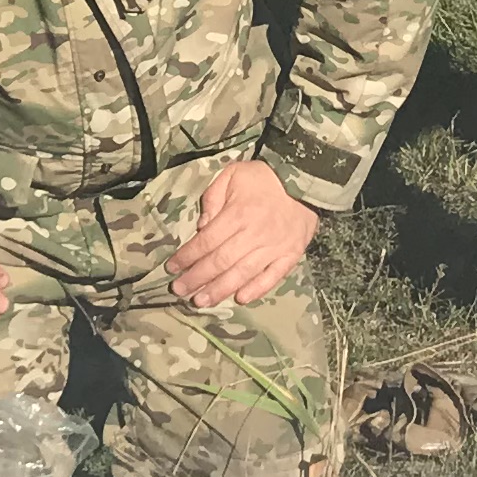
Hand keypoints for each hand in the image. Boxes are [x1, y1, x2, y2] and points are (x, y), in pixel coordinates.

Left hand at [167, 157, 317, 310]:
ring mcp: (274, 247)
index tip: (172, 267)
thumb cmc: (264, 178)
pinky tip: (240, 299)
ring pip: (243, 273)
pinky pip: (272, 277)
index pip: (207, 240)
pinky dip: (257, 290)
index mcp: (239, 213)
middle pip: (221, 261)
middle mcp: (255, 234)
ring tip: (202, 302)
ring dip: (220, 289)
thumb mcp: (233, 175)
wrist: (305, 180)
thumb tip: (201, 226)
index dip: (187, 256)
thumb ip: (213, 197)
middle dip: (197, 277)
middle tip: (180, 290)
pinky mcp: (290, 256)